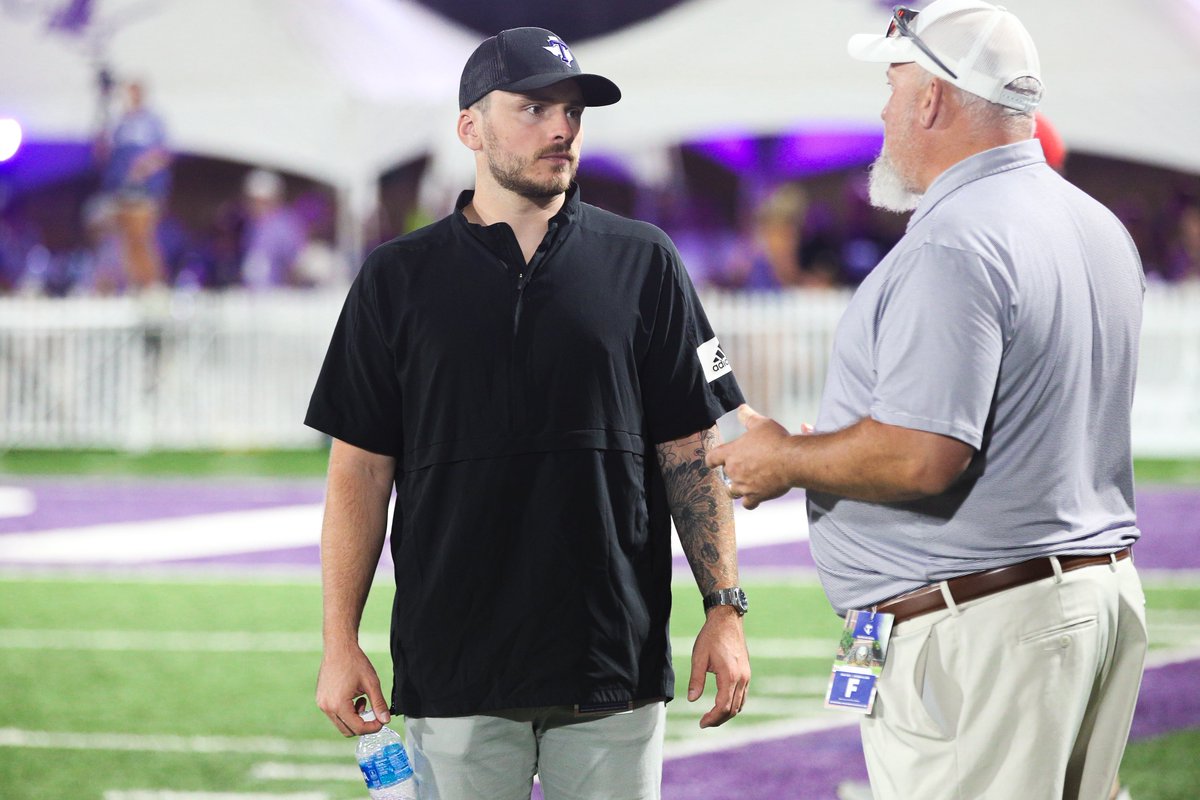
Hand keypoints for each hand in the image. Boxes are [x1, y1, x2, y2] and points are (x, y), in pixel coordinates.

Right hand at [316, 642, 389, 735]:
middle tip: (373, 711)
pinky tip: (353, 697)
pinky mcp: (320, 699)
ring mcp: (322, 704)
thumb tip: (386, 720)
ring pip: (341, 723)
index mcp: (338, 705)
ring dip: (354, 718)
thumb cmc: (355, 662)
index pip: (357, 728)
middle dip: (363, 724)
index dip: (373, 727)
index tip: (382, 720)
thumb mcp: (371, 683)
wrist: (339, 647)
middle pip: (348, 730)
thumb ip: (379, 704)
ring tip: (362, 700)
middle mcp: (327, 707)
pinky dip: (346, 712)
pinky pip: (334, 714)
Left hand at [687, 605, 750, 727]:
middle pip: (733, 709)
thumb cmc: (711, 636)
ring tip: (712, 717)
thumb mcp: (699, 657)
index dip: (712, 718)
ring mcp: (746, 676)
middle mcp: (742, 678)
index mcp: (729, 676)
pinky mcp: (747, 673)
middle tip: (704, 723)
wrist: (727, 620)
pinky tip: (722, 705)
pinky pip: (743, 696)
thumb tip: (692, 700)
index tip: (701, 723)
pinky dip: (734, 705)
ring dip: (727, 714)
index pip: (723, 706)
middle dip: (719, 719)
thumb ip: (696, 679)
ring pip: (740, 704)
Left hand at [706, 404, 793, 509]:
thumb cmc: (776, 440)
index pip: (712, 457)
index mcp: (731, 453)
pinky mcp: (756, 496)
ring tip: (745, 484)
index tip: (712, 462)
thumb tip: (741, 408)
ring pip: (732, 491)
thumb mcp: (761, 423)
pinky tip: (755, 496)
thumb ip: (748, 417)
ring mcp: (744, 486)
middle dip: (732, 472)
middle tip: (743, 467)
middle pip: (725, 474)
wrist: (792, 460)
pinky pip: (748, 504)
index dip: (711, 460)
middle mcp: (734, 471)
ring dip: (737, 488)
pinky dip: (750, 501)